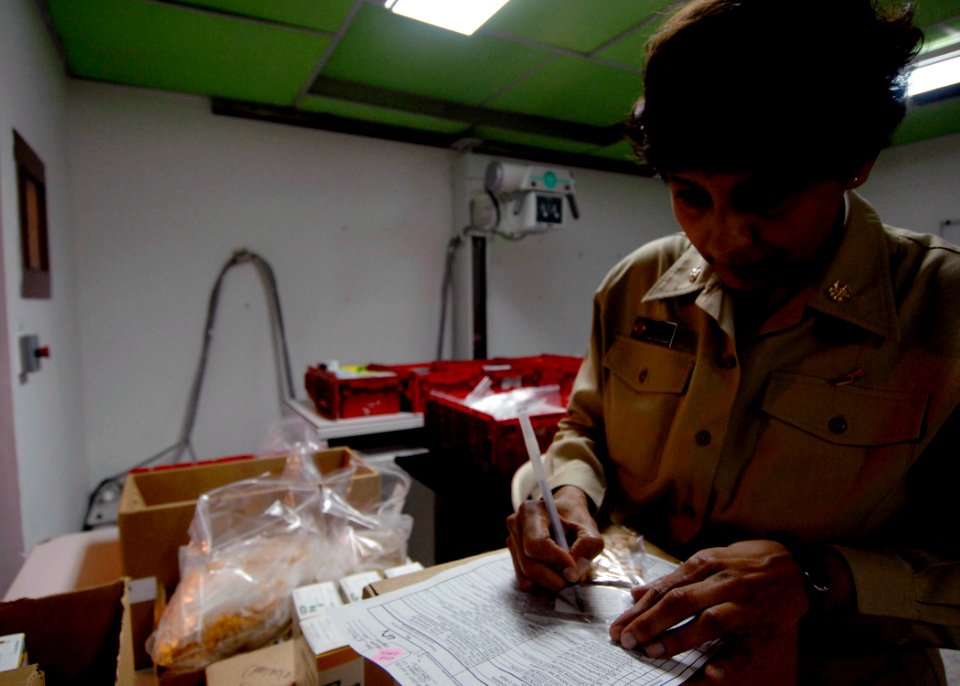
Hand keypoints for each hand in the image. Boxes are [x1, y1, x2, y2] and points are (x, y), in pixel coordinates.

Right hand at [505, 485, 603, 592]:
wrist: (564, 513)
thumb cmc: (574, 518)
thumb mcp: (589, 527)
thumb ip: (587, 546)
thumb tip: (574, 572)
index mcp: (531, 511)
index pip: (536, 544)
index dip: (556, 561)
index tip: (574, 568)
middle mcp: (516, 526)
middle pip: (530, 566)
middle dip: (555, 578)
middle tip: (574, 578)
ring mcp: (512, 544)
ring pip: (527, 578)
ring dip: (550, 584)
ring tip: (566, 575)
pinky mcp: (514, 559)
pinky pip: (526, 583)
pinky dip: (543, 586)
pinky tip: (556, 575)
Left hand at [608, 540, 807, 674]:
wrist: (797, 564)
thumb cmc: (745, 563)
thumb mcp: (708, 560)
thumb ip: (672, 579)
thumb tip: (636, 594)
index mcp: (706, 564)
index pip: (666, 589)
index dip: (640, 609)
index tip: (619, 627)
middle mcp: (723, 583)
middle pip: (681, 602)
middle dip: (652, 622)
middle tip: (628, 640)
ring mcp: (744, 606)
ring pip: (709, 622)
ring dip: (680, 638)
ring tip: (654, 652)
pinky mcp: (763, 630)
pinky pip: (745, 649)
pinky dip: (727, 662)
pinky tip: (709, 674)